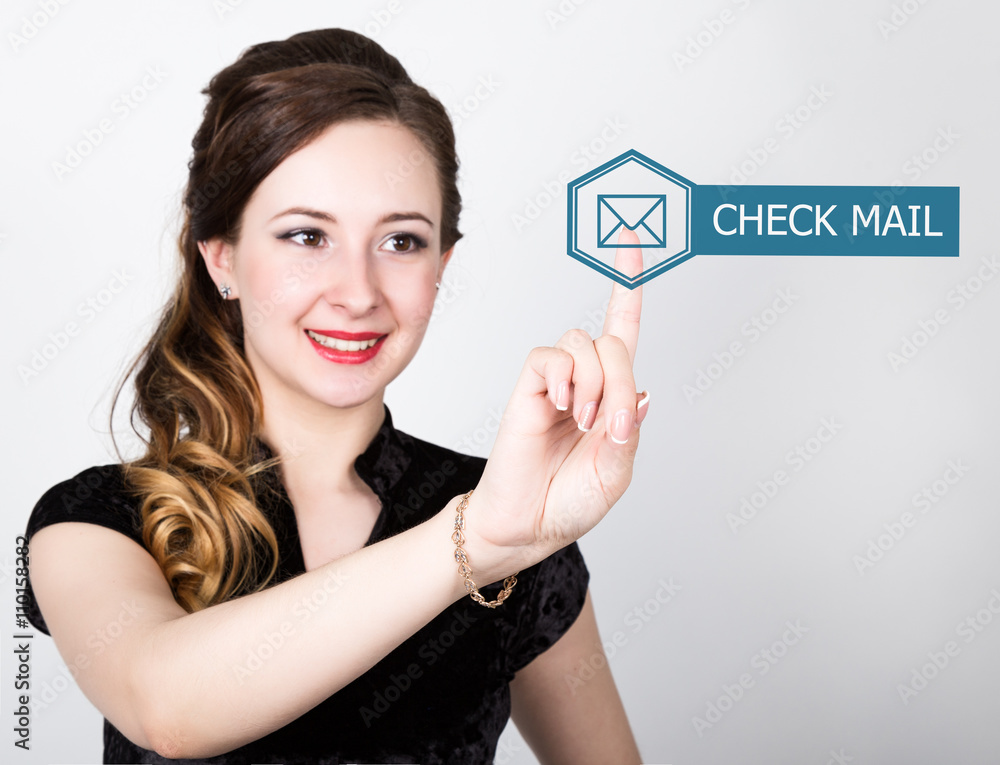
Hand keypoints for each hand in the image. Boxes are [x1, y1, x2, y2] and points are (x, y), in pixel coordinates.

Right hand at [467, 228, 647, 579]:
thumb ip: (628, 431)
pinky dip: (564, 378)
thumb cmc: (570, 502)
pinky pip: (549, 357)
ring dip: (594, 384)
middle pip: (612, 341)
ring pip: (583, 343)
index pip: (624, 328)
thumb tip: (637, 391)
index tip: (630, 239)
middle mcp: (585, 380)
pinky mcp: (528, 387)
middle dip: (620, 381)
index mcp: (613, 395)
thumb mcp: (617, 473)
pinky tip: (562, 407)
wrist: (528, 524)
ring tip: (582, 423)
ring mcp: (556, 383)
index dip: (628, 285)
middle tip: (610, 428)